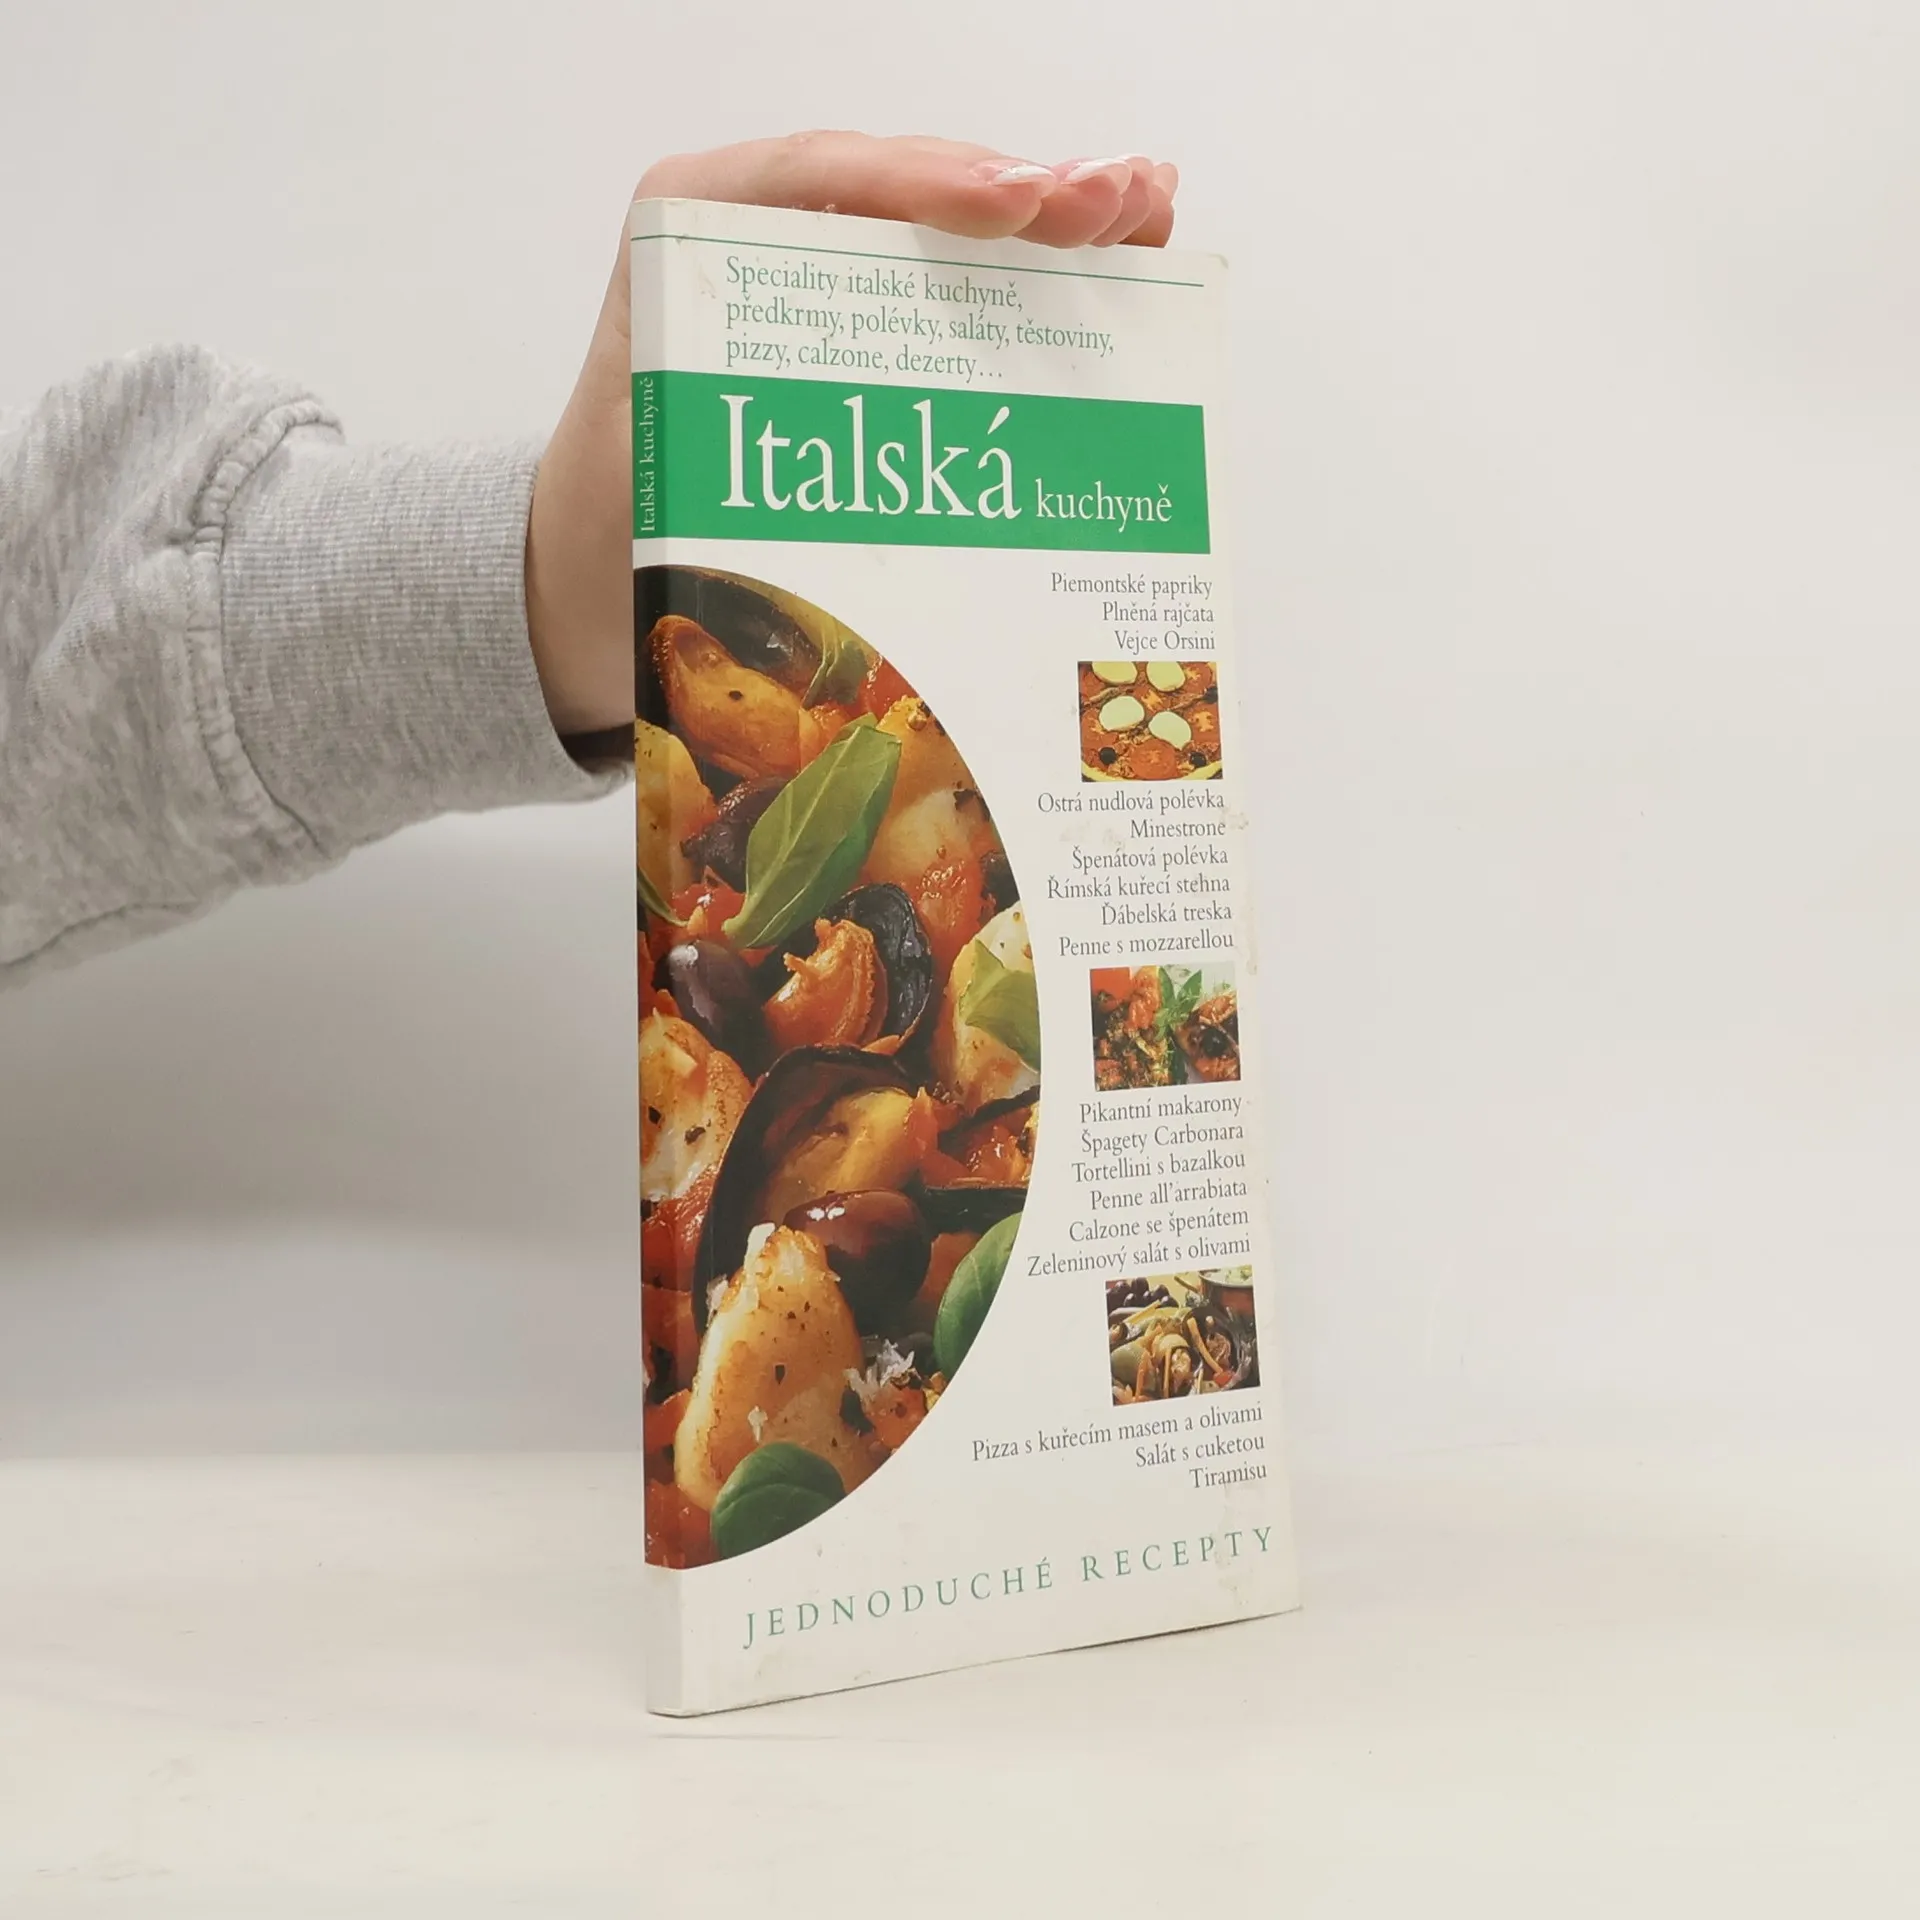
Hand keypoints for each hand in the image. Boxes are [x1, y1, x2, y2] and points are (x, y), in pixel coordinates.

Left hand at [525, 135, 1180, 737]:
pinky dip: (1040, 273)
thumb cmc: (625, 516)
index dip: (925, 183)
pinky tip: (1122, 255)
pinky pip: (959, 283)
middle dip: (1022, 193)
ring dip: (1056, 222)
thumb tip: (828, 532)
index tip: (1013, 206)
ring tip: (1147, 207)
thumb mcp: (656, 486)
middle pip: (909, 189)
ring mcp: (830, 271)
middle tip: (1113, 201)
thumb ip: (722, 475)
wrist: (600, 553)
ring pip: (951, 230)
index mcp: (694, 228)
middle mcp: (767, 231)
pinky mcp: (871, 320)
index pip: (820, 175)